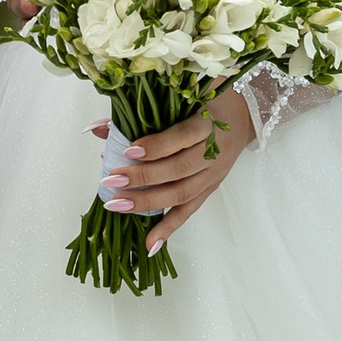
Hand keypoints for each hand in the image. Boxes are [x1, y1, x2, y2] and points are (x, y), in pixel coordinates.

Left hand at [96, 89, 256, 252]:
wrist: (244, 116)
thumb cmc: (206, 100)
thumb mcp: (180, 96)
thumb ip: (141, 111)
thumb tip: (97, 128)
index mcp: (207, 122)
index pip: (183, 136)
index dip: (157, 146)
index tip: (129, 151)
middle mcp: (214, 151)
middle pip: (179, 169)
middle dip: (143, 178)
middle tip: (112, 181)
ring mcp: (213, 174)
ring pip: (182, 194)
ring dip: (148, 203)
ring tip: (117, 205)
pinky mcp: (210, 189)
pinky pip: (188, 211)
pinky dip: (169, 229)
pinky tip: (150, 244)